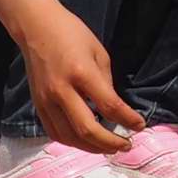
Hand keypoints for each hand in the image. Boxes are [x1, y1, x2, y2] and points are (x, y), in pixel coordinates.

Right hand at [14, 3, 142, 153]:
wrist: (37, 29)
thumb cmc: (73, 35)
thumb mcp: (99, 53)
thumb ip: (106, 82)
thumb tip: (113, 109)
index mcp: (82, 73)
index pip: (108, 105)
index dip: (127, 120)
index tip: (140, 126)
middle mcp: (62, 91)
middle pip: (87, 129)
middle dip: (110, 143)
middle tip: (126, 146)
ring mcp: (46, 101)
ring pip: (69, 137)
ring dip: (91, 147)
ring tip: (109, 148)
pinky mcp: (38, 107)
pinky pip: (55, 133)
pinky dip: (72, 141)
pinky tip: (86, 141)